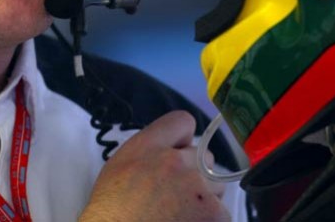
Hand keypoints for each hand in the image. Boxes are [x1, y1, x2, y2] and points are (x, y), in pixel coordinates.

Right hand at [79, 111, 230, 221]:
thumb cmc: (112, 212)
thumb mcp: (118, 168)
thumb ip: (148, 151)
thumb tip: (173, 150)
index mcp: (148, 147)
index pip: (183, 121)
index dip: (183, 140)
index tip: (179, 155)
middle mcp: (174, 161)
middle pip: (205, 156)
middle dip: (197, 173)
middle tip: (177, 195)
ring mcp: (196, 188)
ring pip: (217, 185)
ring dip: (205, 198)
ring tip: (180, 214)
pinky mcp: (213, 213)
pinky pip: (222, 211)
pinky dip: (210, 220)